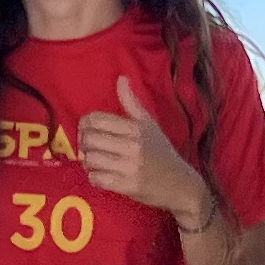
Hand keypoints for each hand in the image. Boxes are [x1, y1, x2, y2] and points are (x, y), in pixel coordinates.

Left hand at [76, 78, 214, 232]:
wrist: (180, 184)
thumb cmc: (162, 152)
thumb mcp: (149, 124)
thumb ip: (132, 102)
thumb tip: (121, 78)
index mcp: (136, 128)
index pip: (96, 119)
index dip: (84, 124)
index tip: (86, 130)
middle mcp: (133, 146)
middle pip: (90, 139)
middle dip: (84, 144)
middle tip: (88, 148)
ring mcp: (130, 167)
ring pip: (91, 160)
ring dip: (88, 162)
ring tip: (94, 162)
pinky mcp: (128, 186)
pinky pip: (97, 179)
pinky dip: (94, 177)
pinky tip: (101, 175)